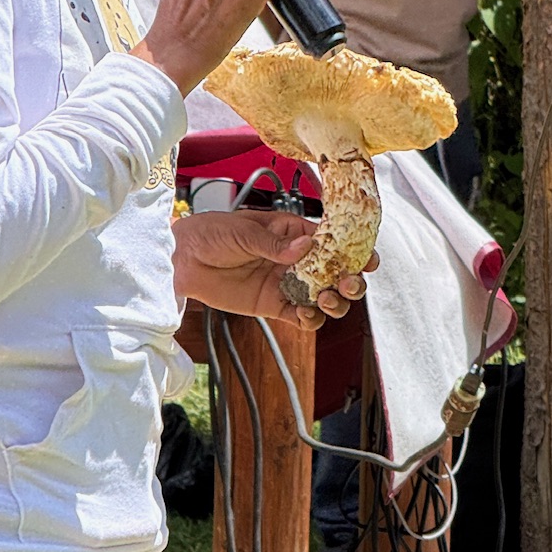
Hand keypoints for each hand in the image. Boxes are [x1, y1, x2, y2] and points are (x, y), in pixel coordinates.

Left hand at [173, 209, 374, 330]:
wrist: (183, 259)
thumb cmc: (212, 234)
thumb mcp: (243, 232)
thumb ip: (274, 244)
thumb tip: (306, 246)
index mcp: (294, 232)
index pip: (332, 241)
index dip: (354, 250)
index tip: (368, 259)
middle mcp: (296, 259)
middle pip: (336, 273)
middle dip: (350, 280)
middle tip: (349, 284)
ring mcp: (287, 283)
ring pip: (324, 298)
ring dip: (334, 302)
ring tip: (327, 300)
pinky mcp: (274, 305)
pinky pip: (301, 317)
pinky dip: (310, 319)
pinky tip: (307, 315)